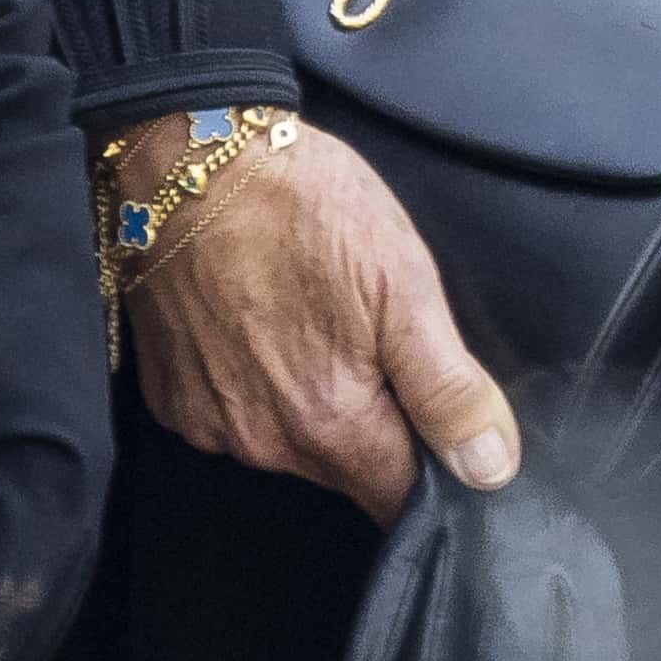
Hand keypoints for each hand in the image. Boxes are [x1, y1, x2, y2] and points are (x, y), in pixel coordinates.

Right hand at [122, 120, 519, 519]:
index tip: (437, 423)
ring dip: (311, 403)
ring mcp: (209, 424)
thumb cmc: (303, 209)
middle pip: (345, 470)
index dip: (429, 469)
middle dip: (373, 425)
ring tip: (315, 320)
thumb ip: (447, 389)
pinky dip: (255, 386)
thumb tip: (490, 470)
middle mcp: (263, 444)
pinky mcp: (171, 399)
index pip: (397, 497)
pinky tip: (262, 324)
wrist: (187, 163)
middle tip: (374, 340)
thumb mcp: (403, 282)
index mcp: (330, 424)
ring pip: (288, 444)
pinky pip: (234, 417)